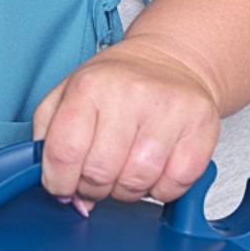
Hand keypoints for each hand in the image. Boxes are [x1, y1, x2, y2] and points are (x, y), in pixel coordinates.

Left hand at [32, 43, 220, 212]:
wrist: (171, 60)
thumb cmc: (115, 83)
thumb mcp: (66, 95)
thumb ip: (48, 138)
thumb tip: (59, 190)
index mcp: (89, 85)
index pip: (63, 153)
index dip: (59, 182)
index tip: (63, 185)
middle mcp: (128, 93)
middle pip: (99, 174)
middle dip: (93, 188)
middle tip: (97, 176)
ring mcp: (168, 109)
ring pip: (137, 183)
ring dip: (127, 190)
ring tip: (126, 169)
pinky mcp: (201, 126)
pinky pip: (174, 186)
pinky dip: (161, 190)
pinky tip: (156, 168)